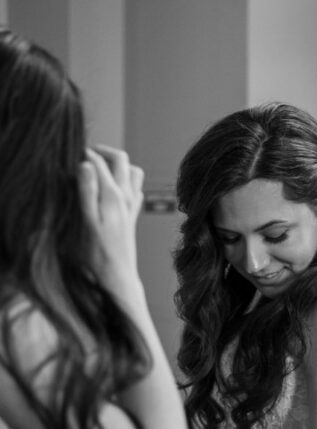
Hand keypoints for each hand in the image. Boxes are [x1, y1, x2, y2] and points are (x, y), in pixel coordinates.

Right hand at [78, 146, 143, 289]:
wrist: (117, 276)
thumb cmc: (98, 253)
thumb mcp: (88, 221)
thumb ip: (87, 191)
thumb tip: (86, 164)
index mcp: (113, 194)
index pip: (99, 161)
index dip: (84, 153)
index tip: (69, 153)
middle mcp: (126, 196)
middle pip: (121, 159)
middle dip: (103, 151)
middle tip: (84, 153)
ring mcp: (131, 206)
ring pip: (132, 172)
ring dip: (118, 165)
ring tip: (99, 167)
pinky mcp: (132, 216)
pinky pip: (135, 189)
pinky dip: (125, 181)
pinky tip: (113, 188)